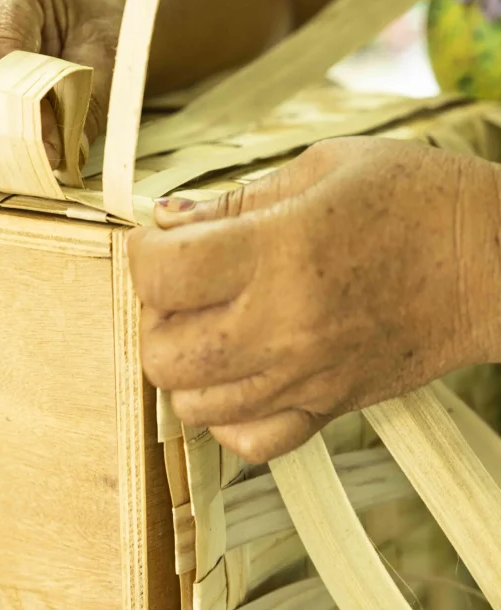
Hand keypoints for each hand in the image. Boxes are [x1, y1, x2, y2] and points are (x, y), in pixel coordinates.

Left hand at [128, 137, 500, 461]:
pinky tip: (243, 371)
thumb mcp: (324, 167)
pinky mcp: (329, 406)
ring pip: (192, 405)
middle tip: (187, 280)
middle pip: (160, 352)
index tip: (163, 237)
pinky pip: (249, 442)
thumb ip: (236, 199)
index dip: (143, 250)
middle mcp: (285, 324)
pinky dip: (228, 414)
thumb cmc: (418, 198)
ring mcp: (305, 376)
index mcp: (280, 251)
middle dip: (155, 311)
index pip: (160, 275)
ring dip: (186, 361)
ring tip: (216, 321)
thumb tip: (167, 219)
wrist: (497, 261)